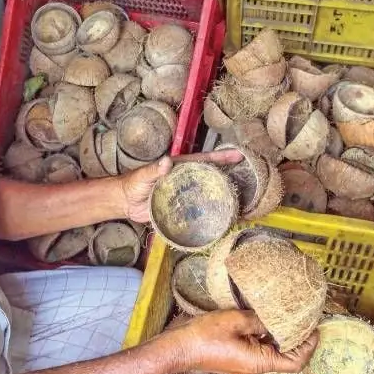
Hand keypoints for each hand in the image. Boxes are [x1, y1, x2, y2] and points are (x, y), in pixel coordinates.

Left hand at [119, 149, 243, 222]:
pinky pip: (196, 210)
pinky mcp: (180, 209)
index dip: (220, 157)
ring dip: (221, 196)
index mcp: (179, 168)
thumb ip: (155, 169)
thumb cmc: (133, 184)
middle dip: (227, 176)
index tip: (238, 155)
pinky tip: (221, 218)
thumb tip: (167, 161)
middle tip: (248, 179)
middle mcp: (185, 180)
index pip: (203, 161)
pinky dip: (208, 213)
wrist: (125, 202)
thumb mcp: (144, 175)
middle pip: (209, 176)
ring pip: (205, 193)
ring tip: (241, 200)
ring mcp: (183, 195)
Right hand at [162, 309, 318, 373]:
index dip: (309, 347)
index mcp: (260, 363)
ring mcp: (247, 368)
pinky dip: (267, 339)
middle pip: (285, 358)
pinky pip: (260, 352)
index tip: (315, 329)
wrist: (180, 347)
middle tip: (304, 319)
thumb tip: (276, 319)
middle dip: (297, 339)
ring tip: (287, 317)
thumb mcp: (236, 321)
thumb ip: (260, 321)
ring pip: (272, 354)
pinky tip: (265, 322)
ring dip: (281, 338)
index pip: (295, 361)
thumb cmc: (205, 336)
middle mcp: (256, 370)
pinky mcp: (239, 362)